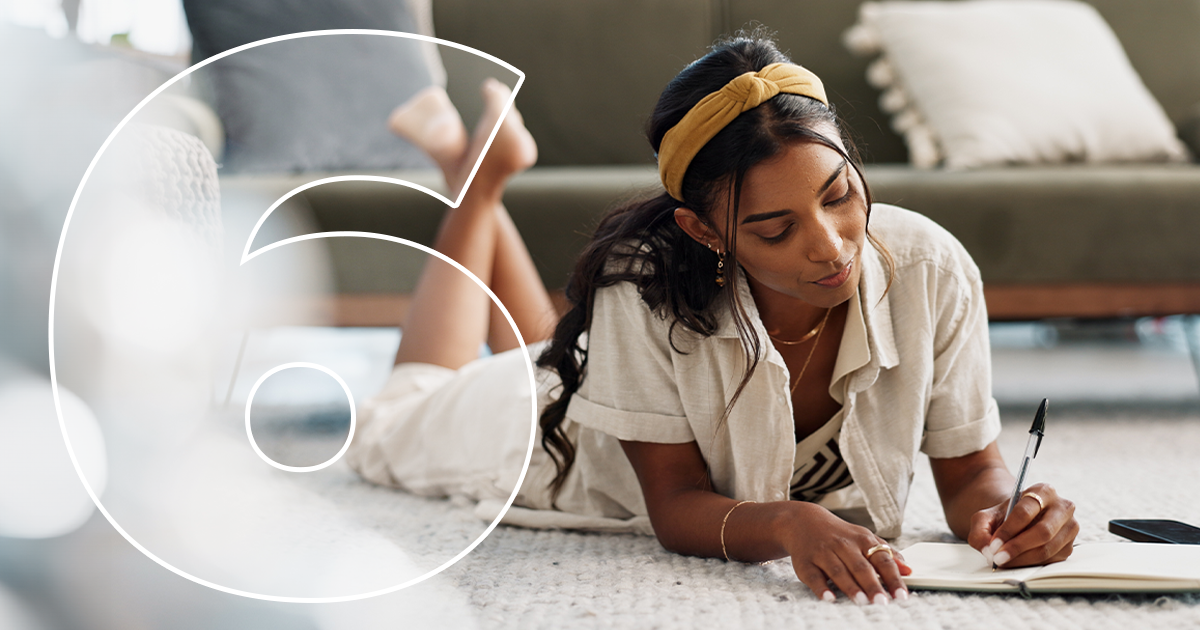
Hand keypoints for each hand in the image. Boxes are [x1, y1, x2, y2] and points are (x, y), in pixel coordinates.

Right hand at [783, 503, 911, 603]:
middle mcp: (843, 545)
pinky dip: (821, 588)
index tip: (902, 596)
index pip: (881, 559)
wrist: (802, 521)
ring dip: (850, 587)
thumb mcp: (863, 537)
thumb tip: (908, 570)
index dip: (893, 578)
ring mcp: (823, 553)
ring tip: (862, 602)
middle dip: (872, 585)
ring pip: (838, 571)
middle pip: (860, 566)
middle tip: (882, 602)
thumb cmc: (839, 534)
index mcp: (862, 539)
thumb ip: (886, 553)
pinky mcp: (805, 563)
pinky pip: (814, 576)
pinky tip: (829, 598)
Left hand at [967, 482, 1078, 567]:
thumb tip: (987, 550)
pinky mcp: (1070, 546)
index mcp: (1043, 491)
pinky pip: (1051, 560)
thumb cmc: (1004, 516)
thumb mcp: (987, 516)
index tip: (993, 544)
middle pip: (1043, 532)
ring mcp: (1070, 528)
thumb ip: (980, 529)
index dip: (1008, 530)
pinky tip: (1017, 562)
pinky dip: (1031, 564)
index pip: (1026, 512)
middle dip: (1017, 547)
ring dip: (1023, 559)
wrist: (1020, 520)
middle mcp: (1063, 507)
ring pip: (1048, 549)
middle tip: (998, 558)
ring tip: (1003, 561)